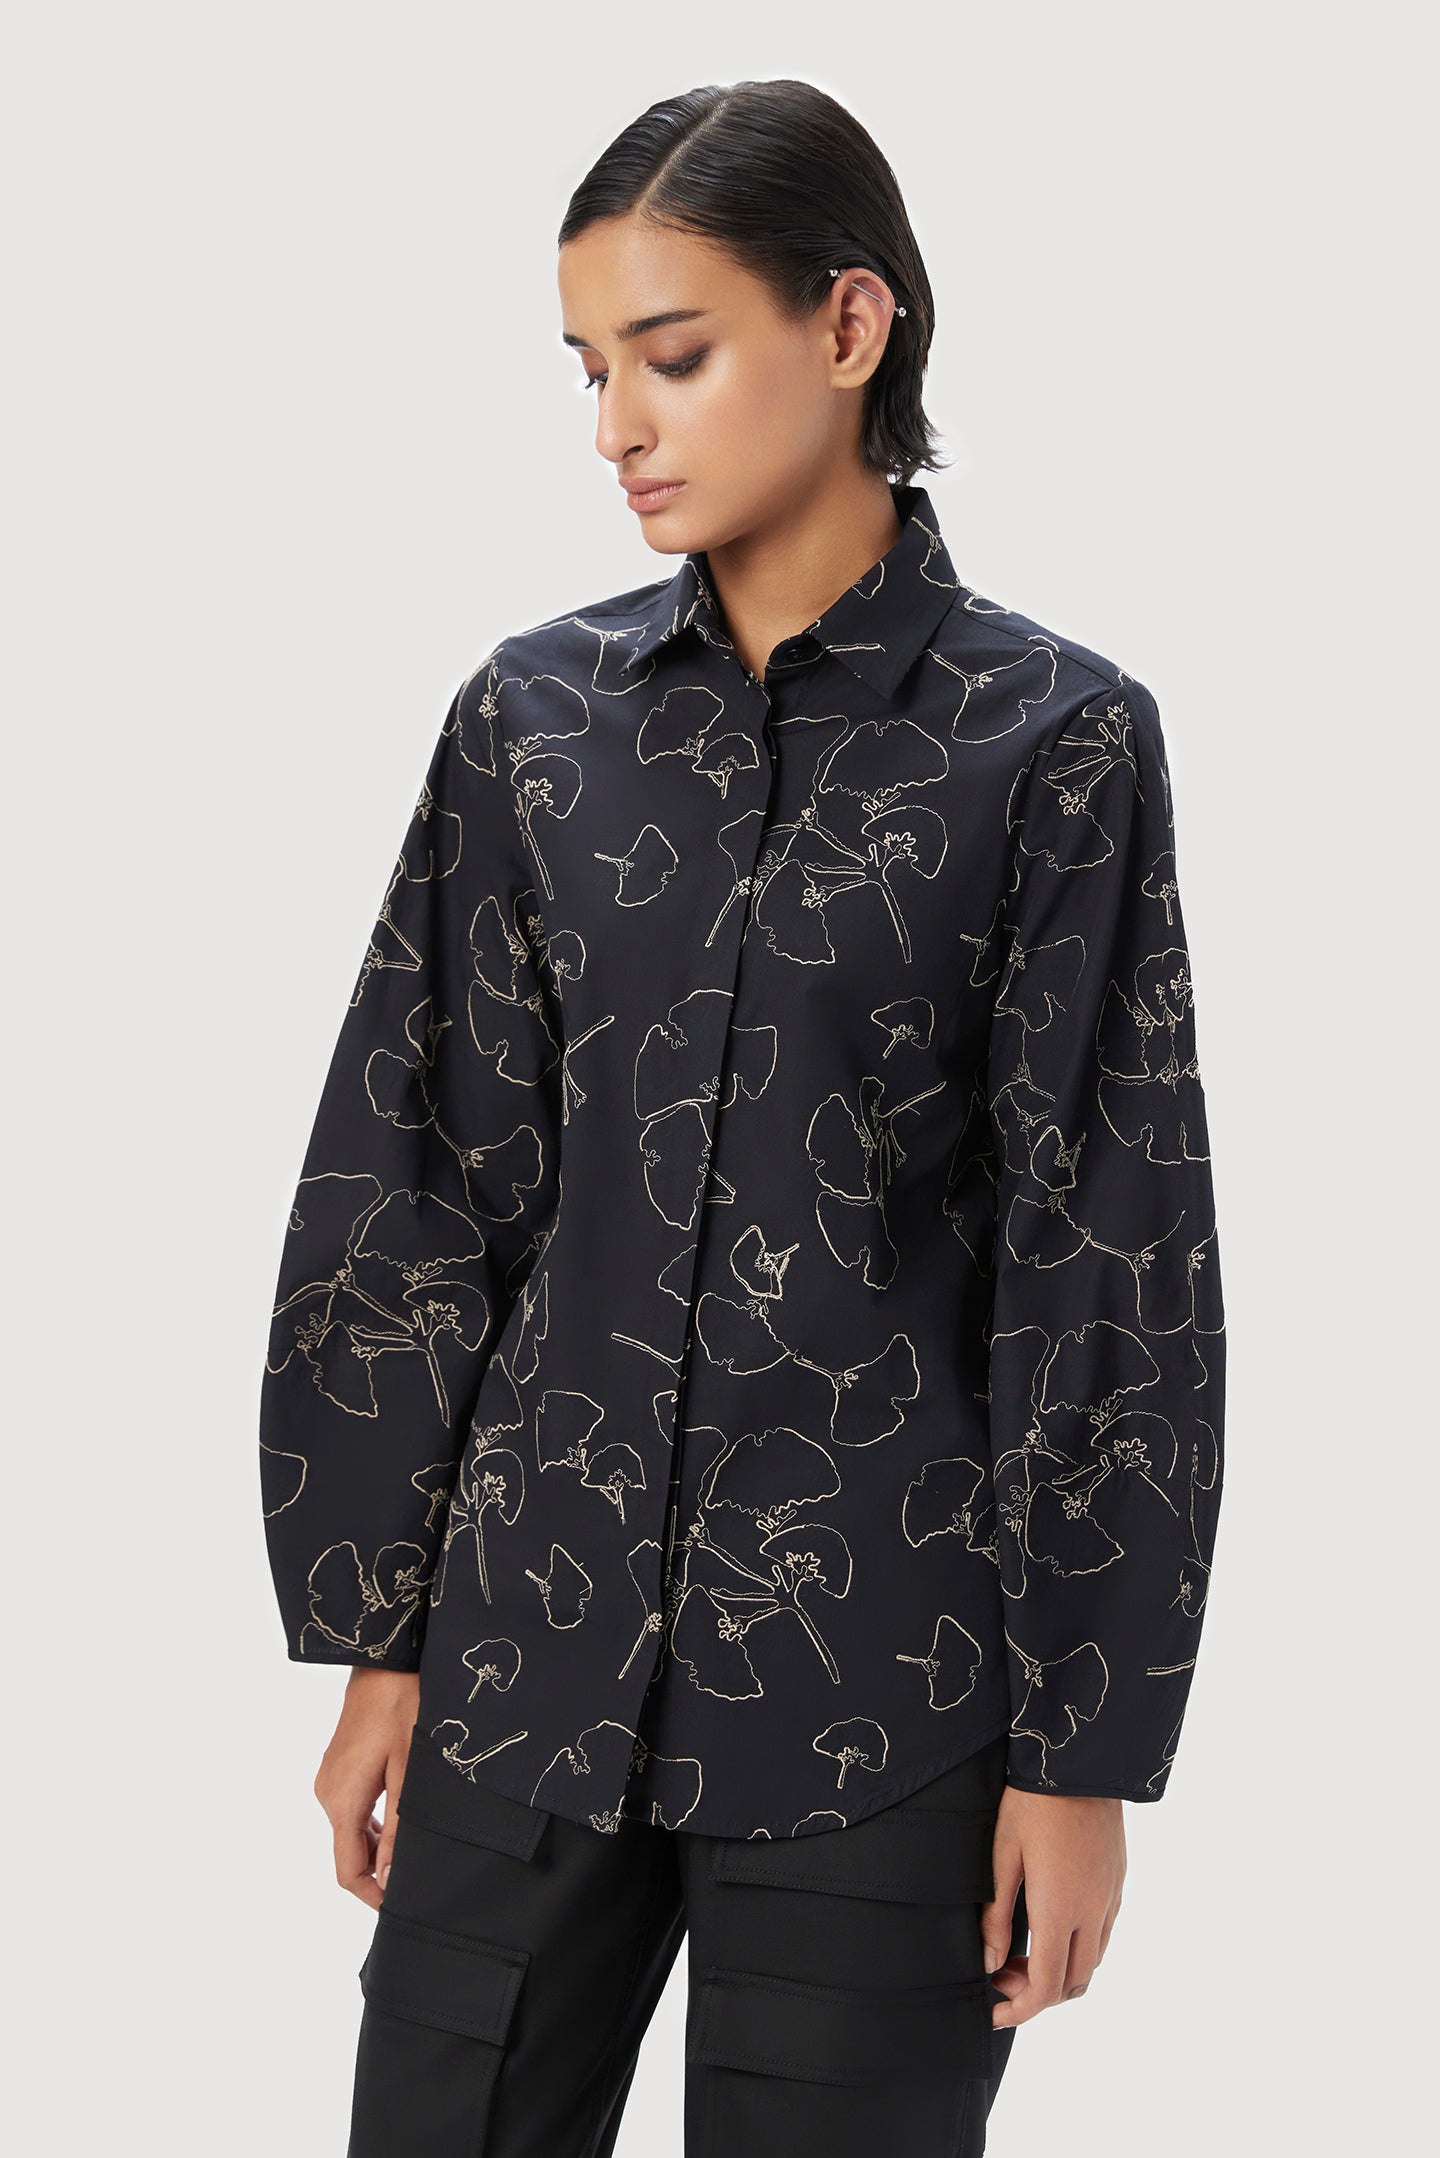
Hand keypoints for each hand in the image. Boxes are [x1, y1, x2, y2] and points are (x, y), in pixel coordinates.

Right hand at [312, 1668, 419, 1909]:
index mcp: (342, 1800)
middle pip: (348, 1852)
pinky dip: (372, 1822)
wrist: (384, 1658)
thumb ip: (398, 1827)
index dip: (372, 1895)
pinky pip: (351, 1807)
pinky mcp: (338, 1765)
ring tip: (416, 1845)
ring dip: (377, 1845)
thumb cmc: (402, 1708)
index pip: (347, 1870)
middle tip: (420, 1873)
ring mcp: (329, 1778)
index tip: (401, 1906)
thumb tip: (388, 1878)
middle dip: (379, 1870)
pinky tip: (399, 1816)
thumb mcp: (409, 1770)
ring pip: (350, 1830)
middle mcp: (327, 1793)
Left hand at [981, 1787, 1125, 2026]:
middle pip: (1074, 1983)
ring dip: (1060, 1974)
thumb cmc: (1031, 1802)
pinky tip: (1052, 1926)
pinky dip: (1079, 1949)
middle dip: (1037, 1994)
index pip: (1047, 1986)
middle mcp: (1093, 1911)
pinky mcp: (1119, 1881)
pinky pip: (1104, 1934)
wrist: (1078, 1760)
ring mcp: (1111, 1897)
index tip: (994, 2013)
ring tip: (1022, 1953)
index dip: (1020, 2010)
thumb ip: (995, 1914)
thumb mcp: (1001, 1854)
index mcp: (1060, 1909)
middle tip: (1001, 1974)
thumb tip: (988, 1962)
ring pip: (1093, 1962)